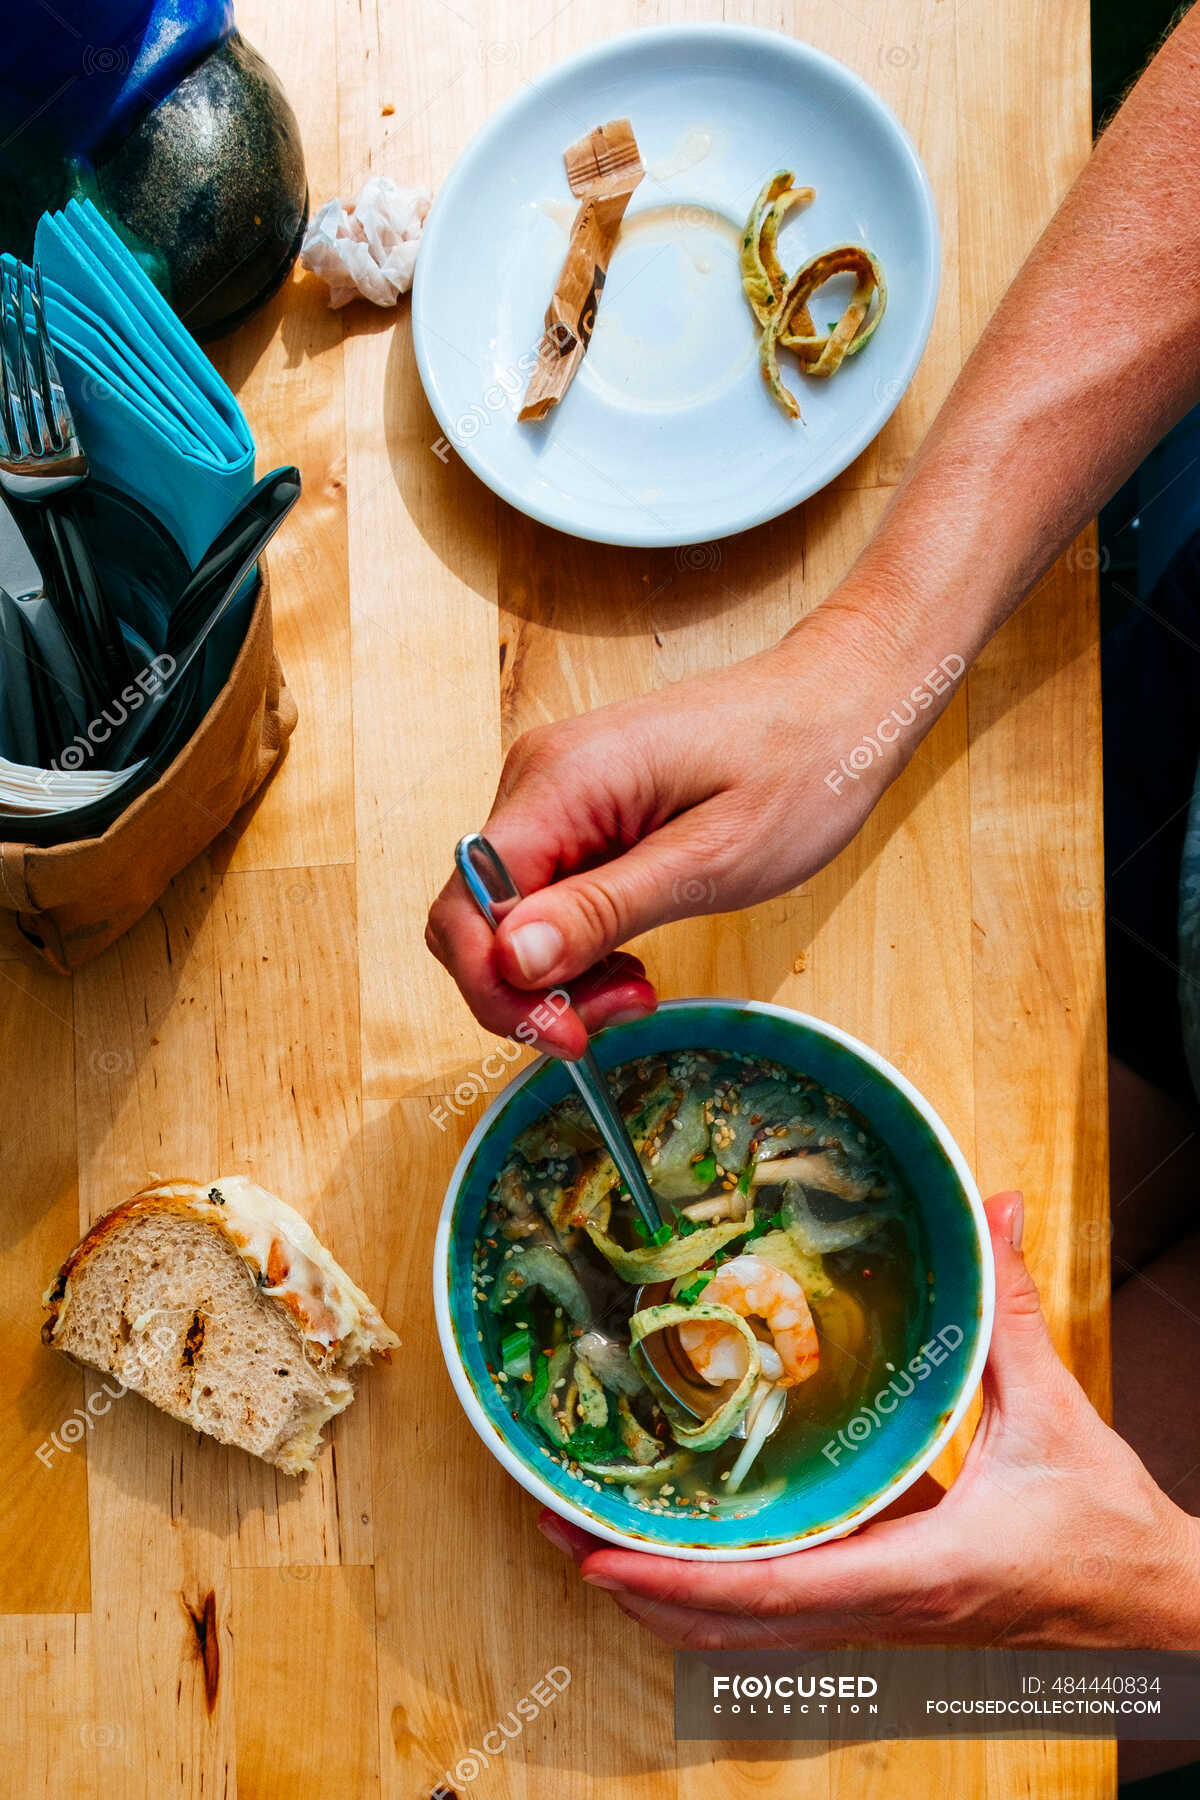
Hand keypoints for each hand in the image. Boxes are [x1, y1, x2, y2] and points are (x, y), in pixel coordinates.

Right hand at [426, 601, 926, 1056]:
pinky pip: (546, 892)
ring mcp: (555, 791)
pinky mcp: (580, 807)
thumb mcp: (710, 860)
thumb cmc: (799, 767)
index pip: (466, 905)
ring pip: (509, 914)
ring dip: (560, 972)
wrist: (840, 701)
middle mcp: (538, 779)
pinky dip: (578, 941)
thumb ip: (603, 910)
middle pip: (476, 917)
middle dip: (532, 988)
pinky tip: (633, 955)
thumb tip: (510, 960)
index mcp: (562, 782)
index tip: (567, 1035)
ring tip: (640, 987)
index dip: (498, 987)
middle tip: (624, 1011)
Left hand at [538, 1194, 1199, 1650]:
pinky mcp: (886, 1610)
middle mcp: (883, 1611)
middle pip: (729, 1626)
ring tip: (590, 1538)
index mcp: (916, 1571)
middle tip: (556, 1525)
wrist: (1153, 1604)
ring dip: (664, 1594)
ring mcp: (880, 1621)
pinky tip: (685, 1548)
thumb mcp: (1052, 1411)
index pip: (773, 1590)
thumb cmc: (1105, 1529)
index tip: (598, 1551)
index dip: (676, 1575)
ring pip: (746, 1634)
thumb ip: (1009, 1309)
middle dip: (635, 1581)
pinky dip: (718, 1592)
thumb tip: (994, 1210)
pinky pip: (781, 1615)